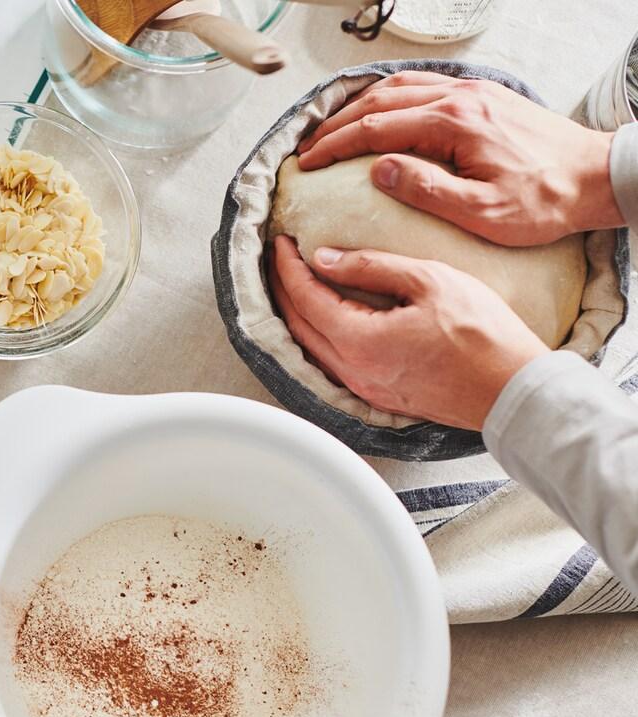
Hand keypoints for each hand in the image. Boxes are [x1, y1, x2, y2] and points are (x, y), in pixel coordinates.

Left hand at [268, 235, 547, 430]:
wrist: (513, 390)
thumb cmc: (483, 334)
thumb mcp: (429, 281)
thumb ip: (372, 267)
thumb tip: (325, 259)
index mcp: (359, 342)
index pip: (304, 298)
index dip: (288, 267)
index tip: (282, 242)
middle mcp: (352, 371)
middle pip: (297, 326)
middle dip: (284, 289)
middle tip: (280, 259)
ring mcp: (364, 388)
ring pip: (311, 347)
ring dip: (298, 314)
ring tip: (296, 283)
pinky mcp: (378, 395)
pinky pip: (332, 362)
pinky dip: (319, 335)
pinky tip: (326, 318)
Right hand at [296, 72, 621, 245]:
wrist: (597, 176)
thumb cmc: (544, 202)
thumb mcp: (483, 212)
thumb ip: (427, 189)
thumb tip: (378, 169)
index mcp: (455, 124)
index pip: (375, 129)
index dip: (334, 146)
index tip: (306, 164)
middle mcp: (460, 98)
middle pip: (380, 101)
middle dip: (336, 125)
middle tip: (307, 149)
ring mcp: (473, 91)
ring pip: (399, 86)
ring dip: (359, 106)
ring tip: (332, 129)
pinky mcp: (483, 95)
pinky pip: (423, 84)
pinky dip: (389, 95)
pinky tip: (378, 111)